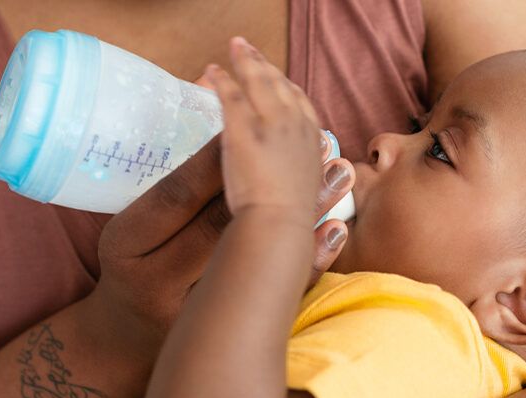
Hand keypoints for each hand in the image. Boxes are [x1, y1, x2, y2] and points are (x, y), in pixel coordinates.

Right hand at [81, 115, 352, 359]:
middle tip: (314, 143)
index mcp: (129, 245)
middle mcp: (162, 278)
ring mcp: (193, 306)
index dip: (214, 158)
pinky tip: (334, 231)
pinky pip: (273, 292)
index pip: (176, 194)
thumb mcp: (130, 228)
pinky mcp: (224, 323)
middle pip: (220, 223)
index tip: (250, 122)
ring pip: (252, 254)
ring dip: (299, 211)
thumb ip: (172, 191)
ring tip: (338, 172)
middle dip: (268, 180)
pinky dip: (308, 260)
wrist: (124, 337)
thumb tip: (228, 131)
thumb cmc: (129, 266)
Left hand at [205, 37, 323, 220]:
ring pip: (258, 80)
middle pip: (280, 83)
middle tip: (250, 50)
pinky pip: (231, 93)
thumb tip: (292, 162)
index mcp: (312, 137)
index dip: (285, 84)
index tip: (274, 76)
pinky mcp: (243, 127)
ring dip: (246, 60)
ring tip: (235, 47)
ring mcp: (270, 122)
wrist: (280, 222)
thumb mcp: (306, 184)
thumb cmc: (291, 215)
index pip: (299, 100)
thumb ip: (300, 164)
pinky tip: (213, 70)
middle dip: (264, 64)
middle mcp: (295, 123)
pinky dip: (222, 78)